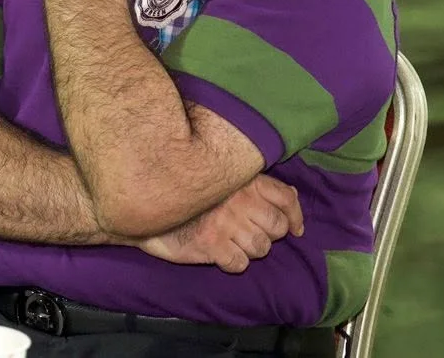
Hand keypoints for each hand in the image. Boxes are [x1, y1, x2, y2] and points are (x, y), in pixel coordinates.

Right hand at [136, 176, 303, 272]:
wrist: (147, 203)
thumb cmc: (188, 193)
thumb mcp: (223, 179)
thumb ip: (258, 186)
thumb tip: (292, 194)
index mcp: (243, 180)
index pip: (285, 197)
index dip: (295, 216)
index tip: (296, 229)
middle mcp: (238, 200)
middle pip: (277, 227)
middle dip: (269, 235)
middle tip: (252, 233)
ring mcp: (225, 223)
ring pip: (261, 248)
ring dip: (251, 250)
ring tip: (235, 243)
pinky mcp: (211, 245)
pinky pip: (239, 264)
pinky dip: (234, 263)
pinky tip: (222, 254)